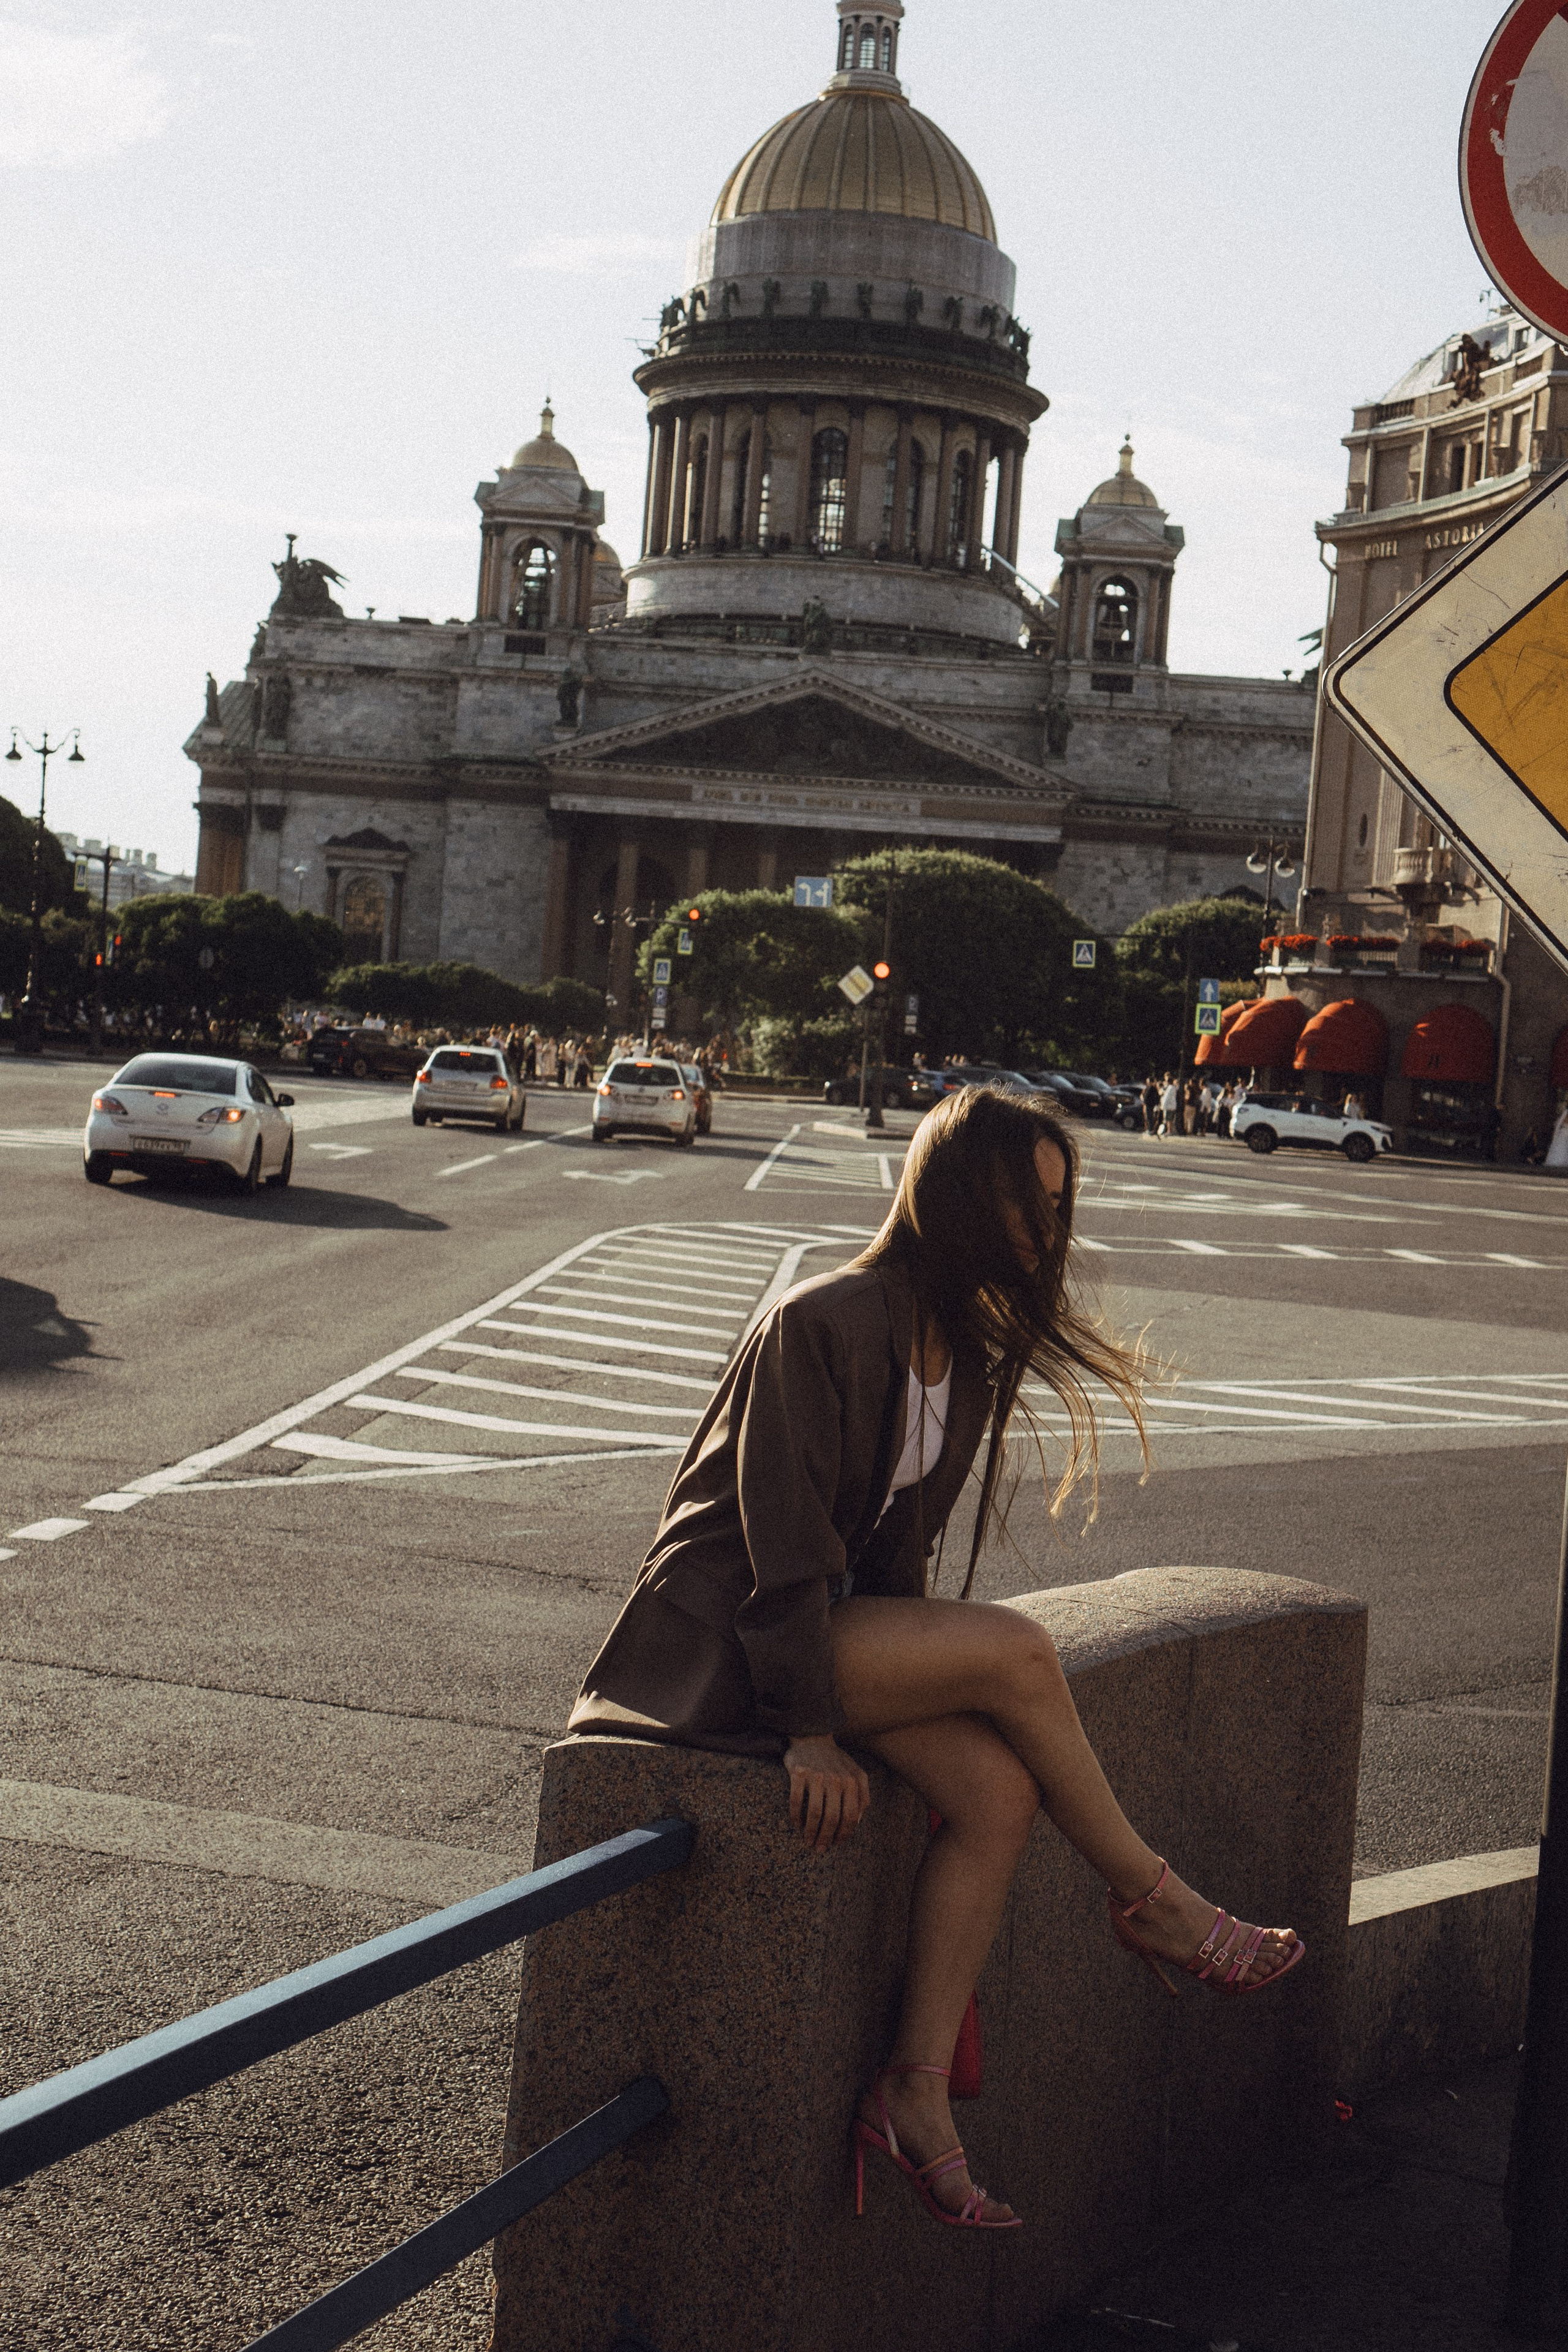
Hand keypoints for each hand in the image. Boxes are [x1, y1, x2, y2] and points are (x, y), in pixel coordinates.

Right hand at [783, 1735, 870, 1851]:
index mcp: (853, 1781)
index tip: (836, 1844)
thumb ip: (863, 1795)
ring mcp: (817, 1776)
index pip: (851, 1815)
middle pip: (833, 1818)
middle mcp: (836, 1779)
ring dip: (811, 1832)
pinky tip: (797, 1825)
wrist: (812, 1736)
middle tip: (820, 1848)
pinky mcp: (798, 1773)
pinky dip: (796, 1817)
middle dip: (826, 1837)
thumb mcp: (856, 1773)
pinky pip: (796, 1801)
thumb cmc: (835, 1760)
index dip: (844, 1834)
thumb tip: (858, 1821)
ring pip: (815, 1813)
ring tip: (808, 1841)